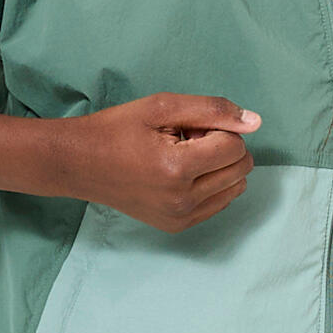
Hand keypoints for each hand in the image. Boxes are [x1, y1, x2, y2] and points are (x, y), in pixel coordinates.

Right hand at [0, 91, 259, 231]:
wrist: (77, 164)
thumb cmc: (116, 129)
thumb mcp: (161, 106)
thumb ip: (212, 110)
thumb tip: (255, 122)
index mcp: (177, 167)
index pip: (234, 145)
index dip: (216, 128)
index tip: (186, 127)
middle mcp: (182, 199)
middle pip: (240, 167)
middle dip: (221, 147)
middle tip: (185, 141)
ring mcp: (180, 217)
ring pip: (235, 186)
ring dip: (217, 167)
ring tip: (182, 158)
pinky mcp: (176, 226)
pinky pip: (220, 203)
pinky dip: (211, 184)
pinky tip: (181, 175)